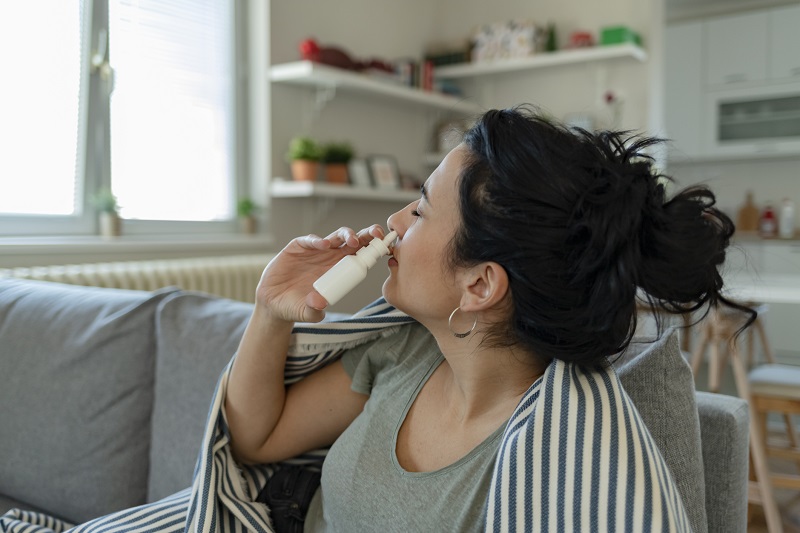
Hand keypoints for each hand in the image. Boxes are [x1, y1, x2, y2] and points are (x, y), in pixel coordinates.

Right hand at [255, 225, 386, 322]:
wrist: (273, 303)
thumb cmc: (296, 307)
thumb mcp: (307, 313)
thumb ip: (314, 310)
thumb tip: (320, 303)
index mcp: (341, 271)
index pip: (361, 256)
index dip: (373, 250)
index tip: (384, 247)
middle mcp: (331, 258)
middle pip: (353, 241)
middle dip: (366, 235)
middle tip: (374, 234)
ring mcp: (315, 251)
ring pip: (335, 237)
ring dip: (346, 235)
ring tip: (351, 240)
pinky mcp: (298, 248)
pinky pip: (310, 240)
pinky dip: (317, 240)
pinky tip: (322, 244)